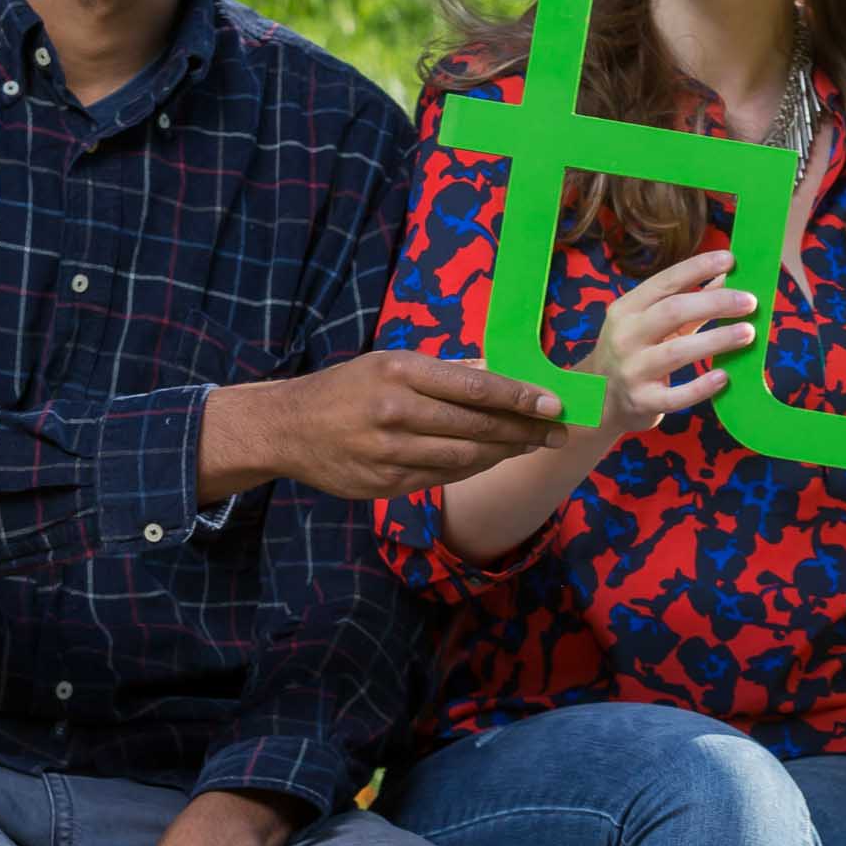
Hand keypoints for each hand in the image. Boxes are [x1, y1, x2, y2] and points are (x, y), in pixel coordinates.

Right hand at [200, 354, 569, 500]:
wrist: (288, 428)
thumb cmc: (348, 388)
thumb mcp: (389, 362)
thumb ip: (445, 371)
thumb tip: (500, 372)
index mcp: (399, 372)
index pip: (474, 386)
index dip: (519, 397)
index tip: (552, 403)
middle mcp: (396, 412)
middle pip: (476, 426)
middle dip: (523, 429)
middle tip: (556, 431)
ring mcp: (390, 452)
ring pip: (465, 457)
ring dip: (504, 452)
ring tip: (530, 444)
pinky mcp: (386, 484)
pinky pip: (443, 478)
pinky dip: (472, 468)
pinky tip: (491, 460)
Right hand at [584, 249, 757, 439]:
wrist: (600, 401)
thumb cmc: (635, 353)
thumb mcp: (652, 323)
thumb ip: (688, 301)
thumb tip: (727, 276)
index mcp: (627, 309)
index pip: (665, 282)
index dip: (698, 268)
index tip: (730, 259)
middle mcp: (625, 336)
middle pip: (672, 311)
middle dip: (715, 303)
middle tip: (750, 301)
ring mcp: (632, 370)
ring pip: (677, 352)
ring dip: (716, 340)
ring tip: (748, 332)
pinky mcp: (642, 401)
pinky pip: (676, 396)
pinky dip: (701, 387)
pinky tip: (724, 377)